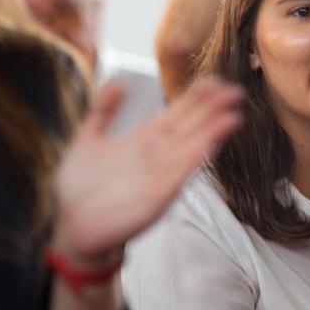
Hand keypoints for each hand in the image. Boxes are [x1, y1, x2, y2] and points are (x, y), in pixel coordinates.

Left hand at [51, 77, 242, 266]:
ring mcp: (161, 173)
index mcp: (144, 139)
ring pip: (192, 146)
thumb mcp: (88, 139)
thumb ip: (103, 110)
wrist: (74, 228)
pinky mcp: (158, 194)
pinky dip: (195, 158)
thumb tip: (120, 82)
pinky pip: (180, 173)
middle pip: (191, 125)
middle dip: (213, 108)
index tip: (214, 81)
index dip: (195, 96)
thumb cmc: (81, 188)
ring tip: (233, 114)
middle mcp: (158, 153)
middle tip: (235, 90)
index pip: (177, 112)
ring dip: (212, 131)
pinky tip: (208, 144)